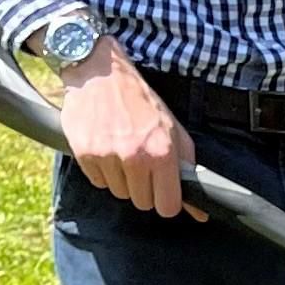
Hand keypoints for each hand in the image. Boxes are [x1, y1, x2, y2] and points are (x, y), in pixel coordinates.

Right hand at [57, 37, 202, 221]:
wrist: (100, 74)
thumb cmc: (141, 102)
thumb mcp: (174, 129)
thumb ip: (187, 168)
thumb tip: (199, 210)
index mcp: (162, 153)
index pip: (167, 206)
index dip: (167, 202)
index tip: (163, 193)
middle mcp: (135, 157)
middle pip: (142, 203)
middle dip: (144, 189)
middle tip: (142, 165)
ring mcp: (107, 157)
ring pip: (119, 193)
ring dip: (122, 180)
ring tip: (122, 152)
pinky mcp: (84, 154)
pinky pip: (97, 182)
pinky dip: (102, 171)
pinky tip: (106, 149)